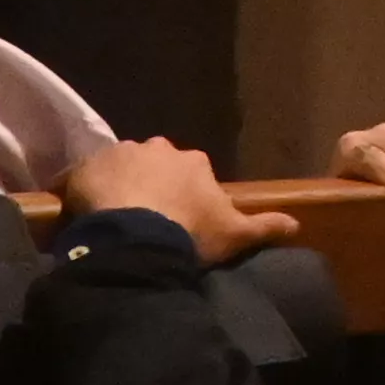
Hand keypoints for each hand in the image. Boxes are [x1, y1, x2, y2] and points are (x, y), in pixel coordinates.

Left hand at [61, 138, 298, 266]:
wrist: (135, 236)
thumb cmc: (189, 231)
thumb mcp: (235, 234)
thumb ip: (266, 226)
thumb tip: (298, 225)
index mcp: (194, 161)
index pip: (193, 171)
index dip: (188, 193)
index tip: (183, 216)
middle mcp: (159, 148)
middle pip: (157, 163)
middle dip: (154, 182)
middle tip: (149, 215)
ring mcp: (120, 154)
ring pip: (123, 167)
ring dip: (122, 184)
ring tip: (119, 216)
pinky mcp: (87, 167)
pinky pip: (89, 177)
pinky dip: (90, 190)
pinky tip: (92, 213)